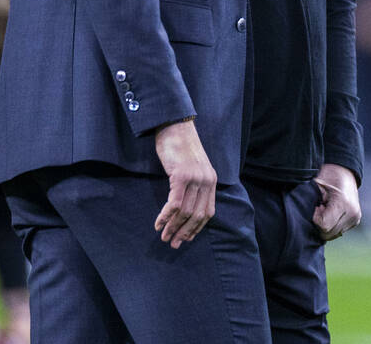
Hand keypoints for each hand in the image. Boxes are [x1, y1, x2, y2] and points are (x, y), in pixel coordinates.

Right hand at [153, 119, 216, 248]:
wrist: (175, 126)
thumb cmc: (181, 147)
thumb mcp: (193, 167)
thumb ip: (194, 185)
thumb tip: (184, 208)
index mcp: (211, 180)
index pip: (208, 211)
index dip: (197, 228)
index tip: (186, 239)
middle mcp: (206, 181)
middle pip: (197, 215)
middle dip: (185, 232)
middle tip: (173, 244)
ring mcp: (195, 178)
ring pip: (185, 212)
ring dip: (173, 227)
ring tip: (164, 236)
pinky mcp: (181, 176)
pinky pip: (175, 203)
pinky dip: (166, 216)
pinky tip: (158, 223)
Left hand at [314, 163, 360, 240]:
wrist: (343, 172)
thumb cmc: (327, 177)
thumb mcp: (316, 186)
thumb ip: (312, 203)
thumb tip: (306, 220)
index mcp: (343, 203)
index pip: (324, 226)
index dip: (316, 219)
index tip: (317, 206)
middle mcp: (352, 212)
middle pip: (328, 234)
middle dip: (320, 224)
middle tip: (321, 208)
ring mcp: (355, 217)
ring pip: (333, 235)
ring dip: (327, 225)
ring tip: (326, 210)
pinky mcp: (356, 220)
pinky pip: (339, 232)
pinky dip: (333, 225)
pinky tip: (332, 213)